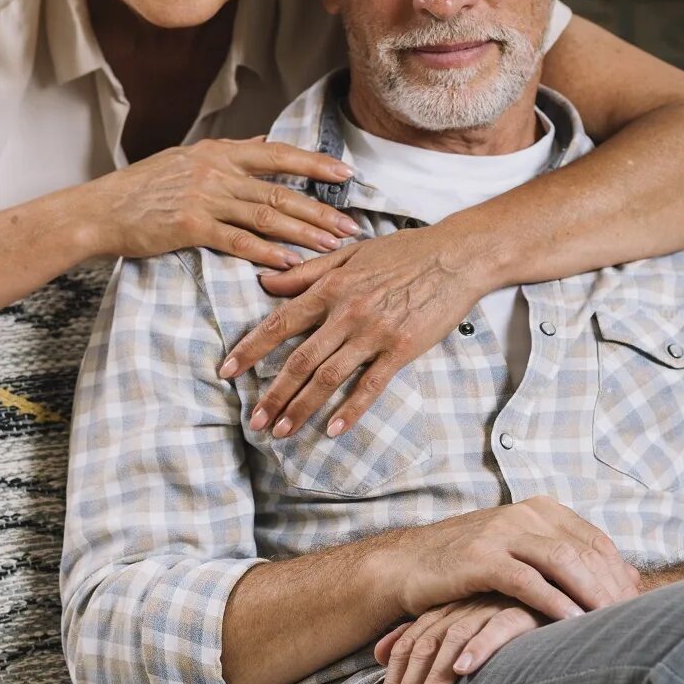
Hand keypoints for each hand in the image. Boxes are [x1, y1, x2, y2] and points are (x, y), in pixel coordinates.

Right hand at [89, 137, 357, 270]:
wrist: (101, 209)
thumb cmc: (143, 188)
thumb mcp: (187, 157)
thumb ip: (229, 152)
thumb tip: (263, 141)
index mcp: (218, 152)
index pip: (278, 154)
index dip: (314, 164)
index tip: (346, 174)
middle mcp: (216, 170)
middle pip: (280, 190)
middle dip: (320, 210)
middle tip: (351, 226)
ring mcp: (204, 197)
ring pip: (267, 215)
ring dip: (303, 234)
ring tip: (332, 247)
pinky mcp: (190, 226)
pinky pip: (237, 241)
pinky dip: (267, 252)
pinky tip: (290, 263)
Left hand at [217, 224, 479, 436]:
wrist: (456, 256)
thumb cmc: (403, 252)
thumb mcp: (350, 254)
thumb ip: (306, 272)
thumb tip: (265, 282)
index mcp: (330, 287)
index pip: (279, 323)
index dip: (250, 349)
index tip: (227, 372)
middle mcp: (346, 312)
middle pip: (300, 360)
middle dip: (273, 393)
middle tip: (255, 421)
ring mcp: (374, 332)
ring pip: (329, 377)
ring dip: (302, 407)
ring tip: (282, 431)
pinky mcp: (402, 348)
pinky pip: (371, 385)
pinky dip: (351, 409)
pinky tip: (333, 429)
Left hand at [373, 594, 543, 683]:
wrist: (553, 590)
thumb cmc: (503, 613)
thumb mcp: (460, 624)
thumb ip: (421, 635)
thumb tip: (378, 653)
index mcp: (444, 610)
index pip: (408, 648)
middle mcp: (461, 607)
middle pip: (424, 647)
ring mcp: (488, 606)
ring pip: (452, 640)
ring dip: (436, 677)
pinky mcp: (520, 610)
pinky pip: (496, 628)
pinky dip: (478, 647)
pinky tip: (465, 670)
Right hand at [388, 498, 641, 623]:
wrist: (410, 564)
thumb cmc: (472, 566)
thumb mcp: (525, 554)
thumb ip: (572, 560)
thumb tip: (631, 577)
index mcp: (540, 509)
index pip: (596, 542)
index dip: (619, 576)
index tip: (638, 611)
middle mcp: (524, 513)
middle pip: (585, 551)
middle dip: (612, 589)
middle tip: (633, 625)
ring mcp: (502, 532)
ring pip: (563, 562)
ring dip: (592, 595)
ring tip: (612, 626)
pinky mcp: (481, 558)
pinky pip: (528, 581)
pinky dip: (554, 602)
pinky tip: (573, 624)